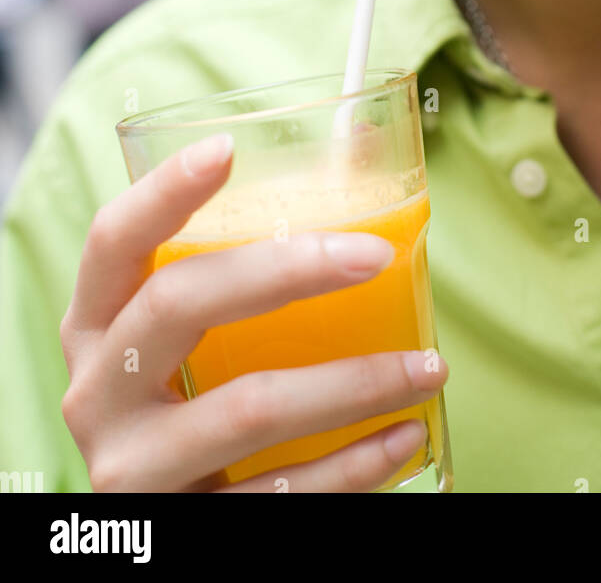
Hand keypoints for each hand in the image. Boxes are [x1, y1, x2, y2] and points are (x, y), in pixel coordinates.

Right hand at [60, 134, 447, 491]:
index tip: (226, 148)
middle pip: (178, 304)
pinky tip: (405, 434)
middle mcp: (97, 392)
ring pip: (250, 407)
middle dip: (286, 268)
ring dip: (356, 383)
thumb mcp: (187, 344)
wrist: (170, 530)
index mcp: (95, 325)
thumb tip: (371, 168)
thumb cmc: (195, 404)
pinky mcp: (183, 527)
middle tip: (375, 253)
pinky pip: (281, 493)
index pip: (112, 242)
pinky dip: (356, 463)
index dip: (161, 193)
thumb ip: (243, 272)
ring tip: (429, 365)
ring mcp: (134, 466)